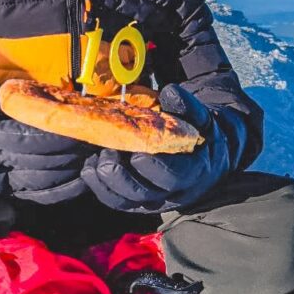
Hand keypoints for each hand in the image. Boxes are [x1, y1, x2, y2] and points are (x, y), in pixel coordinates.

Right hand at [0, 73, 93, 203]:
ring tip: (93, 154)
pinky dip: (62, 190)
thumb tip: (14, 96)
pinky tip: (81, 178)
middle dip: (67, 151)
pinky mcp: (3, 192)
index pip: (20, 138)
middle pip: (35, 161)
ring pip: (40, 182)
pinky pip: (37, 196)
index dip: (49, 134)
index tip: (75, 123)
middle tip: (95, 137)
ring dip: (69, 170)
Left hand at [81, 83, 231, 211]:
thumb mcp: (202, 118)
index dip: (153, 167)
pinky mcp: (137, 201)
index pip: (173, 176)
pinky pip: (115, 201)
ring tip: (95, 158)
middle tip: (106, 154)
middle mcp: (173, 192)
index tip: (136, 153)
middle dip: (120, 176)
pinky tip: (91, 166)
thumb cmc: (199, 132)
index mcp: (194, 171)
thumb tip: (171, 92)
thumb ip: (188, 106)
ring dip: (104, 182)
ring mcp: (154, 200)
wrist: (201, 153)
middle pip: (143, 193)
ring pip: (125, 201)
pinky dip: (98, 186)